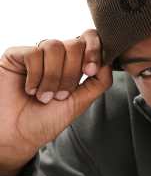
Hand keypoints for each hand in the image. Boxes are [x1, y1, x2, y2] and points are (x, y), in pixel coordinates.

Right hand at [0, 28, 112, 169]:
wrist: (17, 135)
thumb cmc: (46, 121)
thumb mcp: (80, 102)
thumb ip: (99, 82)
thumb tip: (109, 60)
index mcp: (73, 65)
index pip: (89, 40)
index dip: (94, 50)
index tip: (90, 71)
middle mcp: (56, 58)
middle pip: (74, 44)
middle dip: (71, 72)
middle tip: (60, 95)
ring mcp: (36, 55)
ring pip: (55, 46)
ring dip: (53, 76)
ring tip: (44, 96)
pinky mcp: (16, 56)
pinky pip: (34, 53)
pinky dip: (35, 75)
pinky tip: (30, 89)